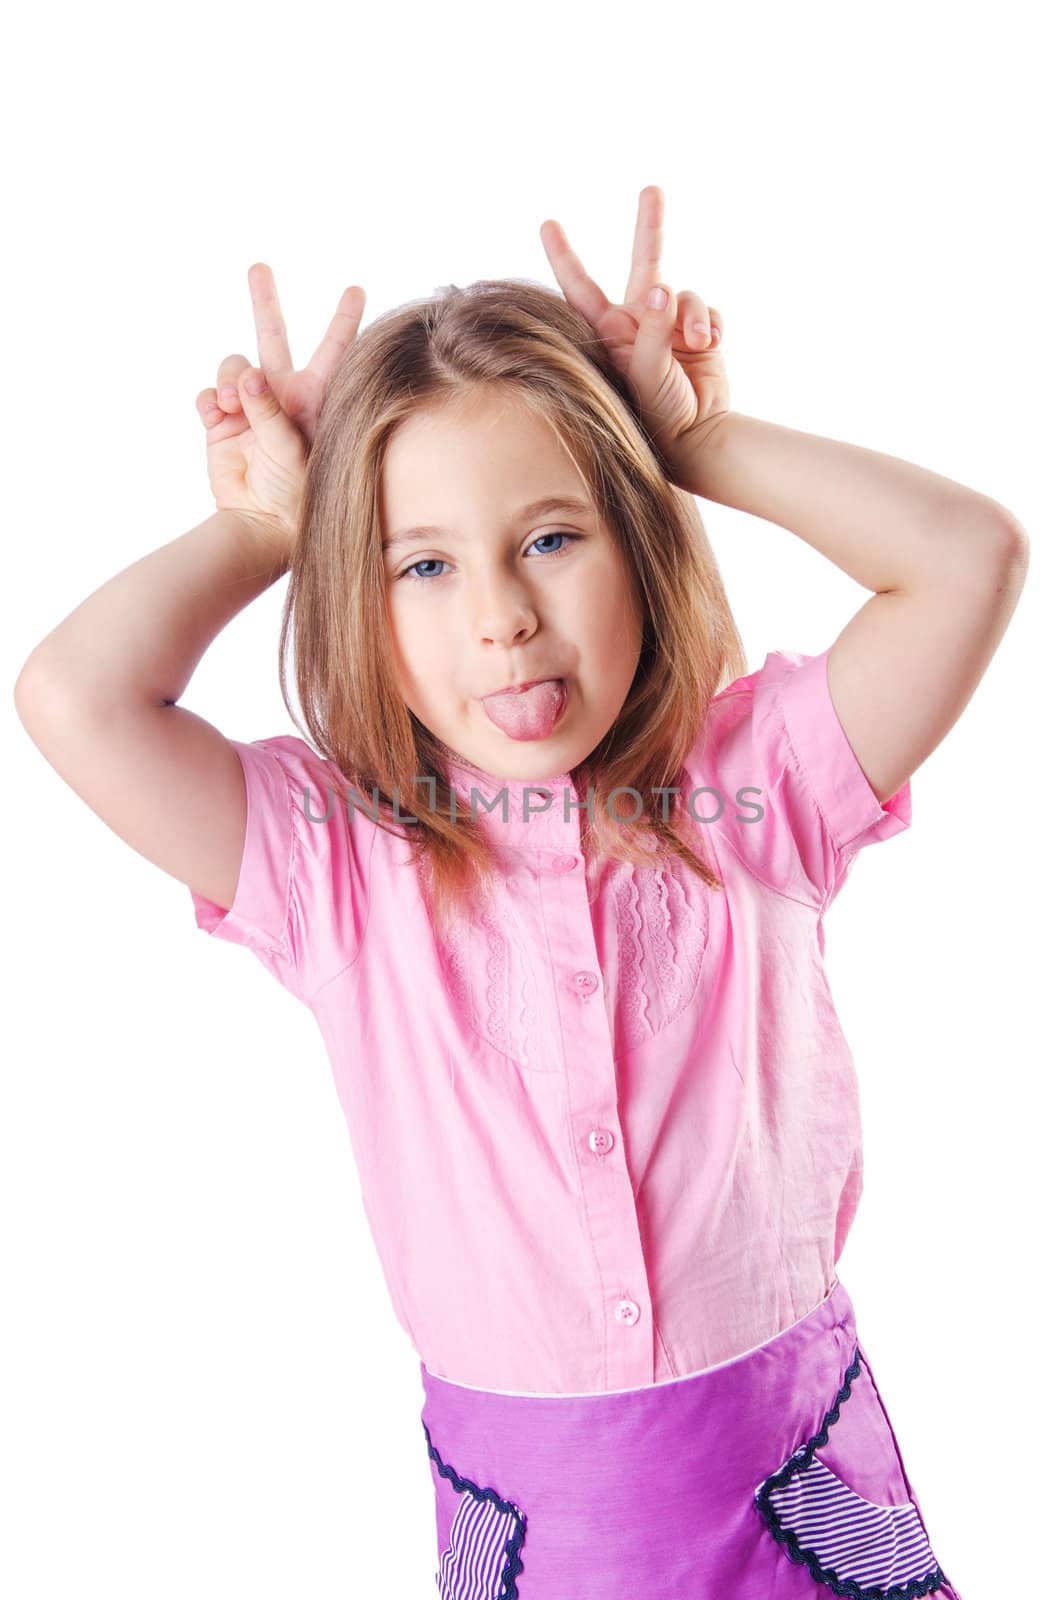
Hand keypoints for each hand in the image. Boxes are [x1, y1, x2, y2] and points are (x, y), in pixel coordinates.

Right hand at [195, 265, 365, 557]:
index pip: (332, 352)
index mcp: (313, 399)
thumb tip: (247, 376)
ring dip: (230, 378)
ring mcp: (248, 406)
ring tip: (233, 405)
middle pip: (273, 336)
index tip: (356, 288)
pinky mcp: (219, 422)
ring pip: (234, 365)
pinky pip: (207, 394)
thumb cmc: (293, 494)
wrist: (260, 524)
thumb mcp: (291, 450)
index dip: (343, 320)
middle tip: (259, 267)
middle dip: (265, 300)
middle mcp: (281, 396)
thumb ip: (270, 411)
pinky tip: (217, 415)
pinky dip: (209, 400)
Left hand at [540, 186, 727, 495]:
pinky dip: (710, 323)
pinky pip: (705, 308)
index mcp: (610, 332)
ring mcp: (669, 324)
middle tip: (651, 189)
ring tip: (697, 345)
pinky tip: (709, 347)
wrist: (698, 437)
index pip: (580, 288)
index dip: (564, 256)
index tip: (547, 223)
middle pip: (645, 262)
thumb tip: (664, 289)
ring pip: (683, 291)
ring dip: (693, 313)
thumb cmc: (659, 415)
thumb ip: (655, 331)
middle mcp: (638, 322)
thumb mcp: (647, 375)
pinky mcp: (697, 330)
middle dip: (650, 225)